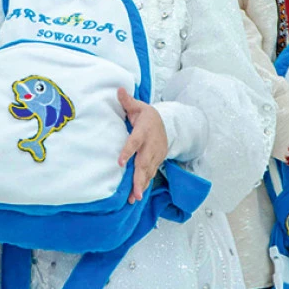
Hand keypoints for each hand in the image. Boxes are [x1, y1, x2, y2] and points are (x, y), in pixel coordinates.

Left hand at [117, 87, 167, 203]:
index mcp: (144, 131)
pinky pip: (151, 174)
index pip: (135, 142)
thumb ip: (127, 101)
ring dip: (141, 185)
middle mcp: (151, 145)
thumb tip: (118, 90)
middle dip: (139, 178)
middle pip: (144, 163)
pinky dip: (145, 185)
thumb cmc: (148, 115)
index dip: (128, 151)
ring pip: (148, 172)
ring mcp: (156, 155)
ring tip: (134, 199)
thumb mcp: (138, 106)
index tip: (120, 162)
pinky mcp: (157, 161)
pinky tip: (138, 196)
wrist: (169, 124)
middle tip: (134, 193)